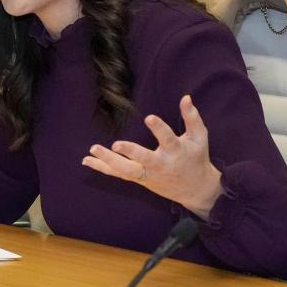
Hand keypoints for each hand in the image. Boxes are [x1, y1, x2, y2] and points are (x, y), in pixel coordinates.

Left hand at [81, 95, 222, 218]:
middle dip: (131, 152)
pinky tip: (86, 161)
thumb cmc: (196, 158)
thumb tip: (185, 97)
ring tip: (92, 150)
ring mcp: (148, 174)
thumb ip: (192, 117)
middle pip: (144, 160)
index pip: (167, 139)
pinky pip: (119, 174)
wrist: (195, 189)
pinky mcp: (139, 179)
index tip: (149, 117)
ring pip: (126, 170)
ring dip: (108, 161)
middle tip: (116, 145)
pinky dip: (103, 168)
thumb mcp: (199, 137)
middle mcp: (160, 165)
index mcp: (176, 152)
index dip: (159, 128)